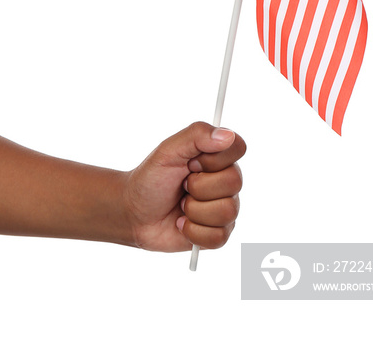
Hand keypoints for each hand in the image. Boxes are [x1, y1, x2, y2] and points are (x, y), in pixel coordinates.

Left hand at [124, 121, 245, 251]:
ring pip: (227, 211)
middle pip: (234, 182)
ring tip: (181, 206)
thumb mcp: (167, 150)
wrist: (134, 213)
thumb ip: (197, 135)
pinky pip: (219, 237)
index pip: (238, 148)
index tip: (191, 163)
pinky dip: (193, 231)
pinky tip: (182, 223)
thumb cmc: (151, 179)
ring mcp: (225, 207)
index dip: (214, 158)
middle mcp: (226, 180)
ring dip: (194, 211)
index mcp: (216, 156)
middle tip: (182, 186)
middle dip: (198, 186)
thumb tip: (227, 135)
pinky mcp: (219, 233)